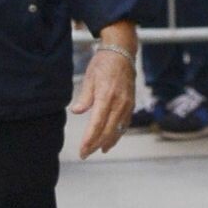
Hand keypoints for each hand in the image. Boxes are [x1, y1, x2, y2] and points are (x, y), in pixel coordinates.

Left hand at [70, 42, 135, 157]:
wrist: (122, 53)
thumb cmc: (103, 64)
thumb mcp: (89, 78)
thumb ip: (84, 97)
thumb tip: (76, 111)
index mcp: (106, 97)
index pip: (97, 125)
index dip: (89, 140)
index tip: (82, 150)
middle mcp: (119, 103)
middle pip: (108, 131)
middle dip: (96, 145)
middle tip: (86, 154)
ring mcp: (127, 104)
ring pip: (118, 129)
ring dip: (108, 142)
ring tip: (99, 150)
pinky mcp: (131, 104)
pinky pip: (125, 123)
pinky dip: (117, 133)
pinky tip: (111, 139)